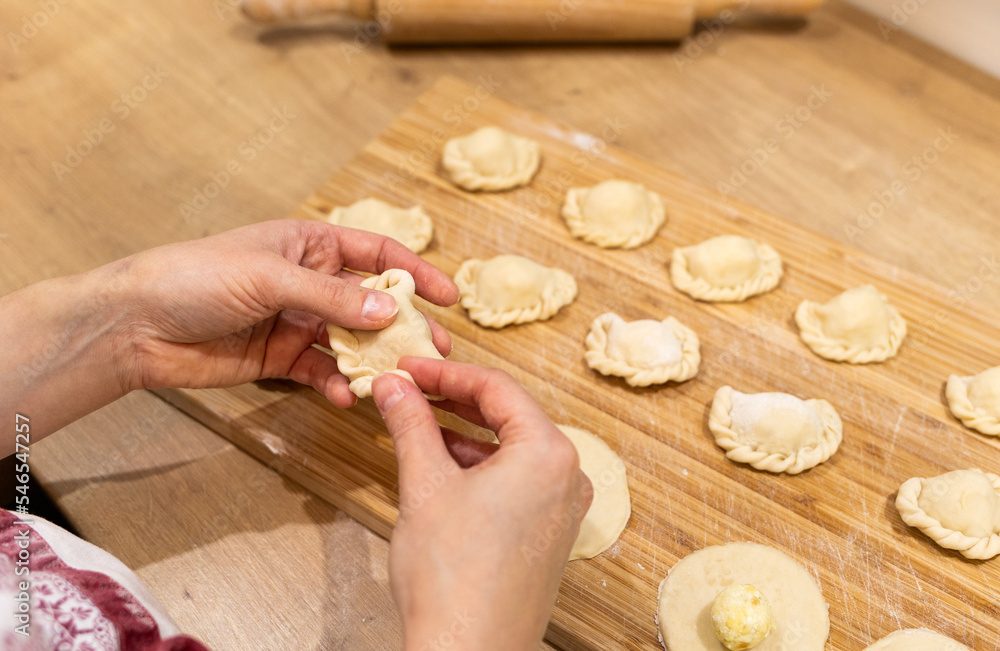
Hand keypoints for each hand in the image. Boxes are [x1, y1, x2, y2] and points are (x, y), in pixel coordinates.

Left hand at [115, 219, 456, 405]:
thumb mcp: (270, 277)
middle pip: (371, 302)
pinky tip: (348, 396)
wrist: (137, 326)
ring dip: (375, 359)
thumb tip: (390, 308)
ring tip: (399, 380)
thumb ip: (332, 296)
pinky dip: (339, 383)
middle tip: (433, 352)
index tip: (448, 297)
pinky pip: (323, 371)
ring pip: (352, 341)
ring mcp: (297, 322)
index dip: (415, 271)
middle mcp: (309, 282)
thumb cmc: (196, 277)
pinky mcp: (281, 359)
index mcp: (309, 244)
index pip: (376, 252)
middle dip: (403, 326)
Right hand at [372, 358, 593, 650]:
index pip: (496, 388)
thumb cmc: (452, 578)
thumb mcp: (424, 484)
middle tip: (410, 388)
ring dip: (465, 433)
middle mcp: (568, 475)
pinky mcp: (550, 533)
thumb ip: (410, 424)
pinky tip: (443, 464)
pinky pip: (517, 480)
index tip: (409, 368)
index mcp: (548, 452)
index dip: (446, 373)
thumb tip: (393, 386)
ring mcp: (562, 507)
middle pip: (509, 414)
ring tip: (418, 422)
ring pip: (511, 448)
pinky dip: (480, 465)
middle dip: (455, 400)